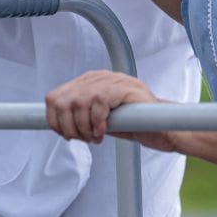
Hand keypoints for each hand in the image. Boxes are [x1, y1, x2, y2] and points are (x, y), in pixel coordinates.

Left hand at [44, 70, 179, 151]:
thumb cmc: (132, 125)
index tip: (67, 135)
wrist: (162, 128)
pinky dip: (97, 121)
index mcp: (89, 83)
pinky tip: (104, 131)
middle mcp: (99, 77)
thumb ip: (79, 117)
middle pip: (63, 101)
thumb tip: (56, 124)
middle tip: (83, 139)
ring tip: (96, 137)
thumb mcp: (97, 121)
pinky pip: (98, 101)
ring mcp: (113, 80)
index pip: (55, 97)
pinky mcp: (125, 87)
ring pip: (78, 101)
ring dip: (83, 126)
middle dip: (69, 126)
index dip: (55, 120)